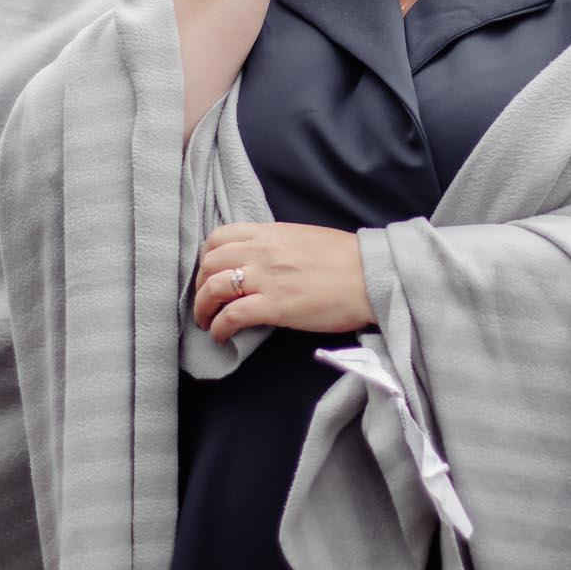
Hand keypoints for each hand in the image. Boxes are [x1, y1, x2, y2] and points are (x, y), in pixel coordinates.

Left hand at [193, 221, 375, 343]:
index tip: (209, 273)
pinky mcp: (275, 306)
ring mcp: (266, 278)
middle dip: (199, 285)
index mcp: (270, 233)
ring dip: (202, 308)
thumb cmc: (346, 258)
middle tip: (205, 302)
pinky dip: (219, 327)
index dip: (207, 257)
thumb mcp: (304, 238)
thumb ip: (277, 245)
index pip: (219, 236)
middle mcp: (262, 251)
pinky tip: (221, 336)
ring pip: (213, 288)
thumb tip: (262, 260)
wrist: (371, 274)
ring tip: (206, 322)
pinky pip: (232, 315)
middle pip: (209, 262)